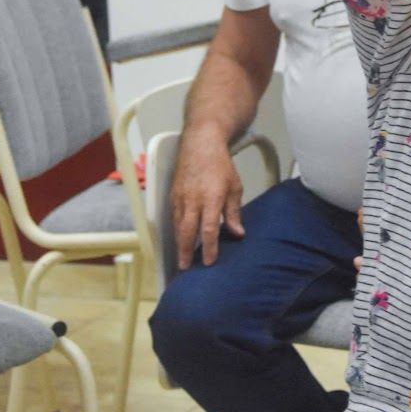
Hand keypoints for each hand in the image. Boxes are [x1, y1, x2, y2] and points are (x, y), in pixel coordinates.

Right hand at [169, 132, 245, 269]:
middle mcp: (193, 199)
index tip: (210, 261)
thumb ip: (234, 212)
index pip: (209, 229)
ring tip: (182, 258)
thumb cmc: (219, 164)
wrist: (201, 144)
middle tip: (186, 268)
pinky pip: (173, 217)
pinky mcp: (172, 195)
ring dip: (179, 244)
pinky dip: (176, 230)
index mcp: (210, 198)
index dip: (209, 248)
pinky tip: (179, 238)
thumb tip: (237, 233)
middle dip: (186, 252)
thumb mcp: (234, 187)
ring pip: (177, 226)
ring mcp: (180, 197)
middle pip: (187, 231)